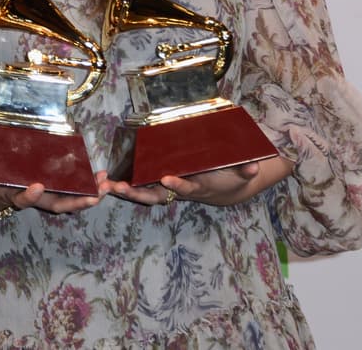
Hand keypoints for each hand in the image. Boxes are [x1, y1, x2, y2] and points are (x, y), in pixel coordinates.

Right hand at [0, 171, 112, 215]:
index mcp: (14, 196)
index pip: (22, 199)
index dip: (29, 196)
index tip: (36, 187)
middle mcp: (34, 198)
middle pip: (58, 204)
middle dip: (78, 201)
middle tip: (96, 194)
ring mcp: (46, 194)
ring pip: (71, 199)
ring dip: (91, 194)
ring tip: (107, 184)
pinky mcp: (53, 187)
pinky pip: (73, 189)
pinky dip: (89, 186)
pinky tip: (103, 178)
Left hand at [109, 155, 292, 207]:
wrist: (225, 190)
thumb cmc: (231, 177)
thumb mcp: (241, 174)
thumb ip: (246, 169)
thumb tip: (255, 166)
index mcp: (199, 187)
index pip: (187, 187)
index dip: (178, 185)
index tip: (166, 178)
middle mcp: (180, 190)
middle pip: (156, 196)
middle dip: (138, 194)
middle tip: (119, 188)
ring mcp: (169, 189)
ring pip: (144, 193)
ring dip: (125, 191)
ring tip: (106, 185)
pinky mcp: (162, 184)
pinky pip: (141, 186)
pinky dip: (125, 185)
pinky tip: (107, 179)